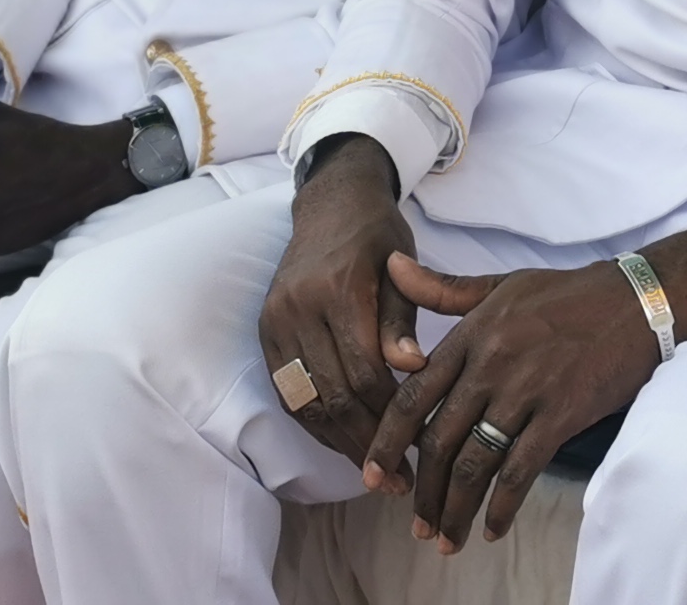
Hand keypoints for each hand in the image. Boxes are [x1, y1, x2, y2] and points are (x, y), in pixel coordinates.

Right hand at [256, 135, 418, 465]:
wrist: (329, 206)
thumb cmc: (377, 238)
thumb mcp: (402, 267)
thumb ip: (402, 319)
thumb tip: (412, 368)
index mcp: (337, 290)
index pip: (364, 371)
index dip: (392, 414)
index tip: (420, 445)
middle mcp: (298, 308)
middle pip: (332, 394)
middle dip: (368, 442)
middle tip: (400, 479)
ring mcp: (276, 321)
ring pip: (306, 401)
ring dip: (340, 443)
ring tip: (375, 474)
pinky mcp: (265, 332)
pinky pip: (289, 393)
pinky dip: (316, 424)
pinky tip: (343, 443)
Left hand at [364, 227, 686, 550]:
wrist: (637, 301)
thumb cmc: (567, 294)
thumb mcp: (500, 285)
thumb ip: (443, 290)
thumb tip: (390, 266)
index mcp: (471, 335)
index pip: (412, 396)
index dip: (387, 441)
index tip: (372, 476)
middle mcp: (490, 365)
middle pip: (439, 440)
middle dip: (423, 489)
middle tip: (415, 523)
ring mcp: (526, 391)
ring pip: (476, 462)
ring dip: (456, 507)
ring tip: (447, 537)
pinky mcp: (562, 413)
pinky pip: (522, 470)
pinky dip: (503, 505)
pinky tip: (493, 528)